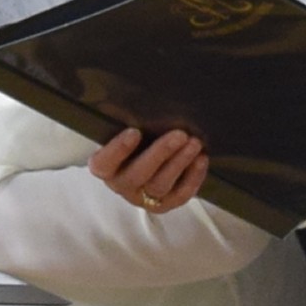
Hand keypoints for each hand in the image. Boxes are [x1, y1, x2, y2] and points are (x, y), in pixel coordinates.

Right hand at [87, 122, 212, 213]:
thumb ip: (131, 123)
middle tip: (180, 135)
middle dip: (161, 153)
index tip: (134, 132)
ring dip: (180, 163)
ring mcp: (143, 198)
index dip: (118, 150)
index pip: (104, 163)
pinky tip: (201, 159)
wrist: (147, 165)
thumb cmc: (135, 143)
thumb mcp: (126, 132)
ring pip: (160, 185)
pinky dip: (193, 177)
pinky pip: (180, 195)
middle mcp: (121, 185)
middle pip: (138, 174)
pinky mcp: (164, 205)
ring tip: (195, 143)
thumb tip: (148, 100)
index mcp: (105, 168)